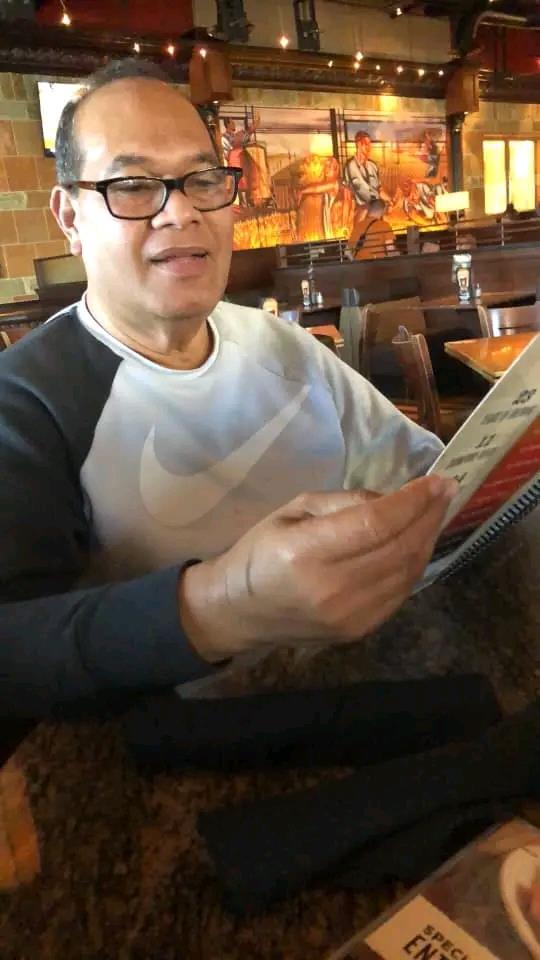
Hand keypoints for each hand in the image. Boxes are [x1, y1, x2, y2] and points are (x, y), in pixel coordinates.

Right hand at [179, 475, 456, 661]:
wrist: (238, 612)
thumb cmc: (260, 552)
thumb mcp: (292, 510)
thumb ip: (343, 503)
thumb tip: (392, 500)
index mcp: (305, 553)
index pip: (376, 524)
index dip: (413, 501)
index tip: (437, 480)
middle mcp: (331, 589)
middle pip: (399, 548)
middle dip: (429, 515)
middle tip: (446, 490)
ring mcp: (348, 616)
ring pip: (407, 572)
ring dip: (427, 539)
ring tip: (435, 513)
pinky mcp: (358, 631)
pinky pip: (400, 593)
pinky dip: (414, 564)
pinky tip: (417, 543)